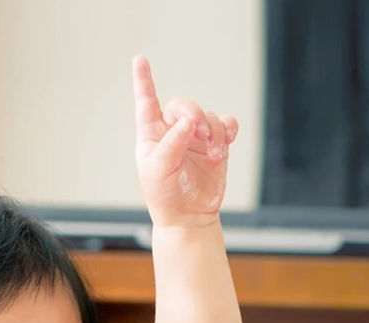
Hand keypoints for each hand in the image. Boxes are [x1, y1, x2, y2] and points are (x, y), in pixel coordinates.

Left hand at [132, 55, 238, 227]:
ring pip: (208, 116)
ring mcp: (196, 136)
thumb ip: (173, 143)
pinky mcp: (216, 144)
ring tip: (214, 156)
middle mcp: (173, 130)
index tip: (139, 60)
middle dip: (193, 114)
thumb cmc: (165, 195)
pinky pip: (226, 124)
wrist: (188, 216)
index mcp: (152, 134)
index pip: (146, 102)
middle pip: (184, 105)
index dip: (143, 80)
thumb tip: (189, 121)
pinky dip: (229, 130)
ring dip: (214, 133)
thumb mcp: (160, 169)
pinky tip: (227, 143)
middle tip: (198, 130)